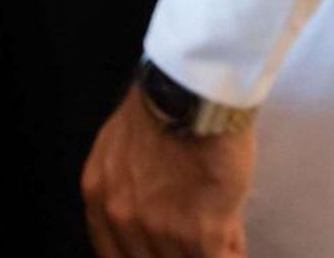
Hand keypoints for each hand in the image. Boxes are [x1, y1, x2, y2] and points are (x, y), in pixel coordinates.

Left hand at [84, 87, 254, 257]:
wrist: (191, 92)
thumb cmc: (163, 109)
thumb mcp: (122, 148)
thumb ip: (129, 189)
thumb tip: (153, 221)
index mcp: (99, 196)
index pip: (113, 252)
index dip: (143, 256)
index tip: (164, 251)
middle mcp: (121, 218)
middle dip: (176, 254)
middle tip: (194, 245)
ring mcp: (159, 229)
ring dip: (205, 252)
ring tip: (220, 237)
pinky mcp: (200, 234)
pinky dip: (231, 254)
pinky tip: (233, 242)